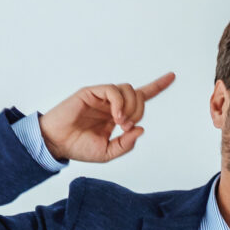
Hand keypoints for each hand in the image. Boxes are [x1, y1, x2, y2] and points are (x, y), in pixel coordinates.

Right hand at [37, 73, 175, 163]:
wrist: (57, 143)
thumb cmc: (78, 147)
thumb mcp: (107, 153)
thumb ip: (125, 145)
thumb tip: (140, 129)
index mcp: (117, 115)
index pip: (141, 98)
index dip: (157, 86)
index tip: (172, 76)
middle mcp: (111, 103)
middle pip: (139, 96)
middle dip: (139, 111)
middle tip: (125, 128)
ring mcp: (102, 97)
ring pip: (129, 90)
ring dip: (130, 108)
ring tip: (120, 123)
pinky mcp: (91, 92)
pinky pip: (113, 90)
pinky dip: (119, 103)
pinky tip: (115, 116)